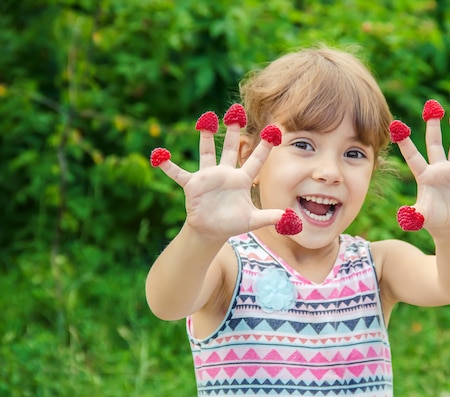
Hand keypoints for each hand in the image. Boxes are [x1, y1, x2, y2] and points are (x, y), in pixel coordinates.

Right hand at [151, 105, 284, 239]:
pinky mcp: (193, 184)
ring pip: (207, 152)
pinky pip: (178, 173)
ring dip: (206, 137)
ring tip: (206, 118)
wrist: (211, 230)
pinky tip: (159, 155)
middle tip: (236, 110)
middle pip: (231, 148)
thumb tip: (289, 217)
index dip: (265, 146)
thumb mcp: (253, 220)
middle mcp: (226, 173)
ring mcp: (208, 176)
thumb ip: (270, 216)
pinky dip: (168, 165)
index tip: (274, 129)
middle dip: (233, 130)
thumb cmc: (232, 223)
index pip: (256, 160)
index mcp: (242, 179)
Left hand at [390, 100, 449, 234]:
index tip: (397, 124)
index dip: (405, 142)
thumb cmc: (433, 220)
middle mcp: (439, 169)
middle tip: (432, 105)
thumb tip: (403, 216)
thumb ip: (414, 216)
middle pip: (434, 143)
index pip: (413, 155)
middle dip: (433, 125)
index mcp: (425, 175)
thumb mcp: (423, 217)